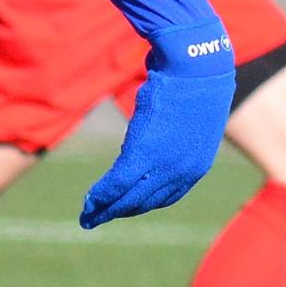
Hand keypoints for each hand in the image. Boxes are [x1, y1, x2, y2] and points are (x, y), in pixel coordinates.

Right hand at [81, 22, 234, 227]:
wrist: (197, 67)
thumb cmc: (193, 84)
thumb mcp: (189, 119)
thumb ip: (176, 137)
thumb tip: (161, 132)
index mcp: (195, 166)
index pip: (164, 197)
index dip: (140, 205)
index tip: (123, 208)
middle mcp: (182, 171)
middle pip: (144, 201)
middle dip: (118, 212)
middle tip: (96, 219)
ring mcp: (164, 164)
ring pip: (129, 197)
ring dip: (105, 208)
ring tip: (88, 216)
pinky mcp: (144, 152)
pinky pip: (118, 182)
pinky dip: (101, 195)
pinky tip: (89, 202)